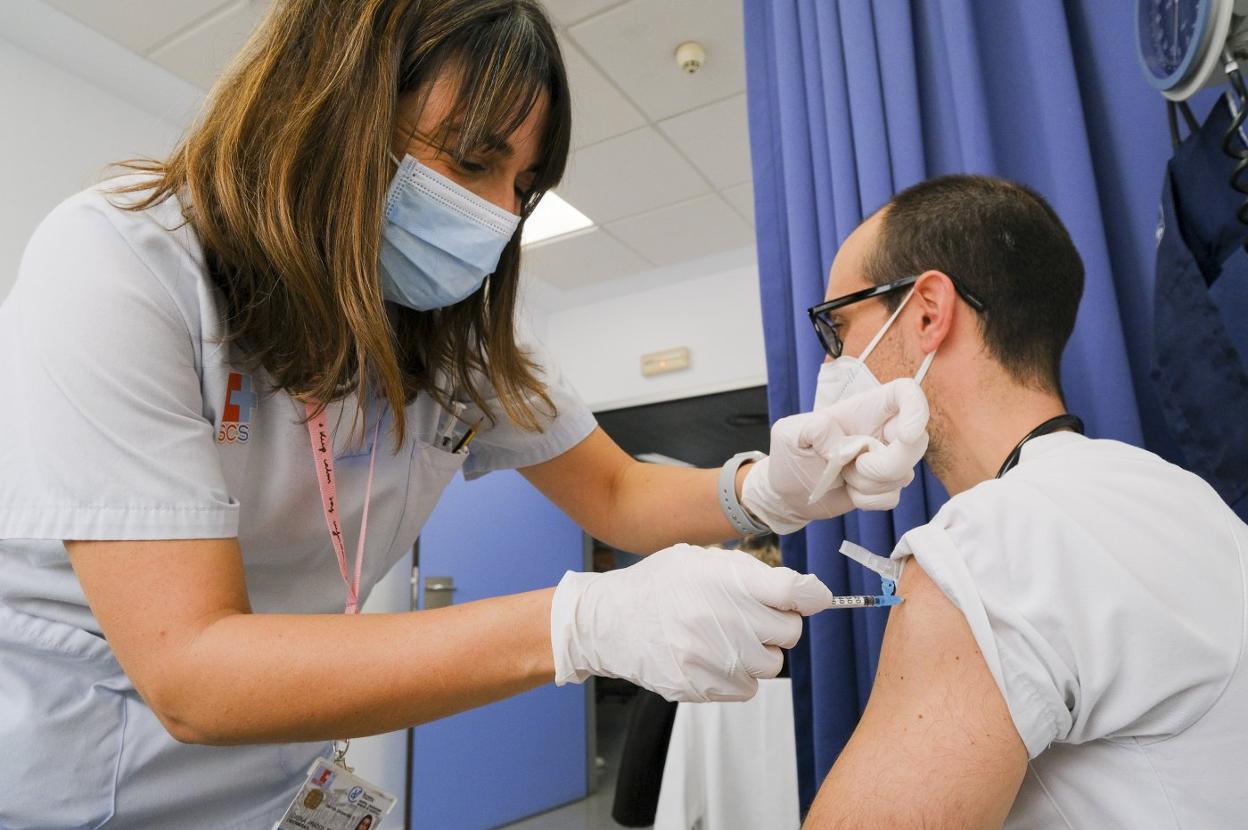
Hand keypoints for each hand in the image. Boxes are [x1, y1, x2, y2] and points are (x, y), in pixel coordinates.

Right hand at [550, 544, 832, 701]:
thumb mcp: (702, 560)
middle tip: (750, 616)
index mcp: (727, 580)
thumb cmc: (659, 586)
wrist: (609, 622)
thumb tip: (806, 592)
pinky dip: (738, 676)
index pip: (797, 593)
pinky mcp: (703, 687)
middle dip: (777, 623)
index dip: (811, 595)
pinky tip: (713, 657)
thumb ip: (752, 573)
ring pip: (772, 664)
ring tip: (727, 637)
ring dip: (759, 652)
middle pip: (791, 632)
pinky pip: (747, 688)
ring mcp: (714, 658)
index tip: (810, 598)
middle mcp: (724, 620)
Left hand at [739, 379, 929, 532]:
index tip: (906, 436)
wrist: (788, 494)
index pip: (905, 393)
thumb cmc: (790, 456)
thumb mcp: (789, 434)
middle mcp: (880, 432)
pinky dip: (867, 500)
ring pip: (904, 474)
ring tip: (840, 475)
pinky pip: (892, 497)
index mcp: (863, 409)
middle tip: (857, 466)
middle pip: (918, 441)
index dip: (917, 409)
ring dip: (868, 483)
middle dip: (890, 463)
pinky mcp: (883, 487)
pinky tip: (847, 491)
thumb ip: (814, 430)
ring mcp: (885, 460)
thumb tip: (843, 443)